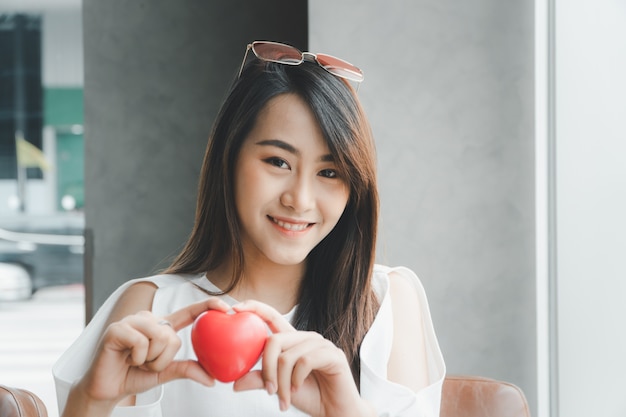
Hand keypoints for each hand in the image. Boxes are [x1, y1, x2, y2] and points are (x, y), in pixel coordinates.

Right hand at [69, 298, 230, 413]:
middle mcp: (148, 318)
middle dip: (162, 359)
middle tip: (146, 364)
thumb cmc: (135, 377)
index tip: (227, 306)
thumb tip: (212, 379)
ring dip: (150, 359)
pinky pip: (141, 342)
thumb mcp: (165, 372)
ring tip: (136, 361)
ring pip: (159, 337)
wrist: (107, 390)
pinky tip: (126, 359)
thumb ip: (186, 369)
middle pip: (173, 336)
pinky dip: (137, 358)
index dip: (208, 305)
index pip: (189, 312)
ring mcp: (132, 321)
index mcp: (162, 326)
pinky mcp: (117, 328)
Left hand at [231, 300, 374, 416]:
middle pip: (274, 341)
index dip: (254, 308)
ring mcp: (320, 344)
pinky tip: (296, 391)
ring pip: (287, 356)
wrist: (335, 411)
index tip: (234, 308)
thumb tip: (234, 383)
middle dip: (266, 368)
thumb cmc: (309, 396)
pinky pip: (304, 361)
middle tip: (268, 390)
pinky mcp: (332, 355)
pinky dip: (295, 380)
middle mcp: (306, 338)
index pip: (272, 317)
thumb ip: (260, 380)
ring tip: (283, 399)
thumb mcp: (279, 387)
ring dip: (282, 382)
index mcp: (292, 340)